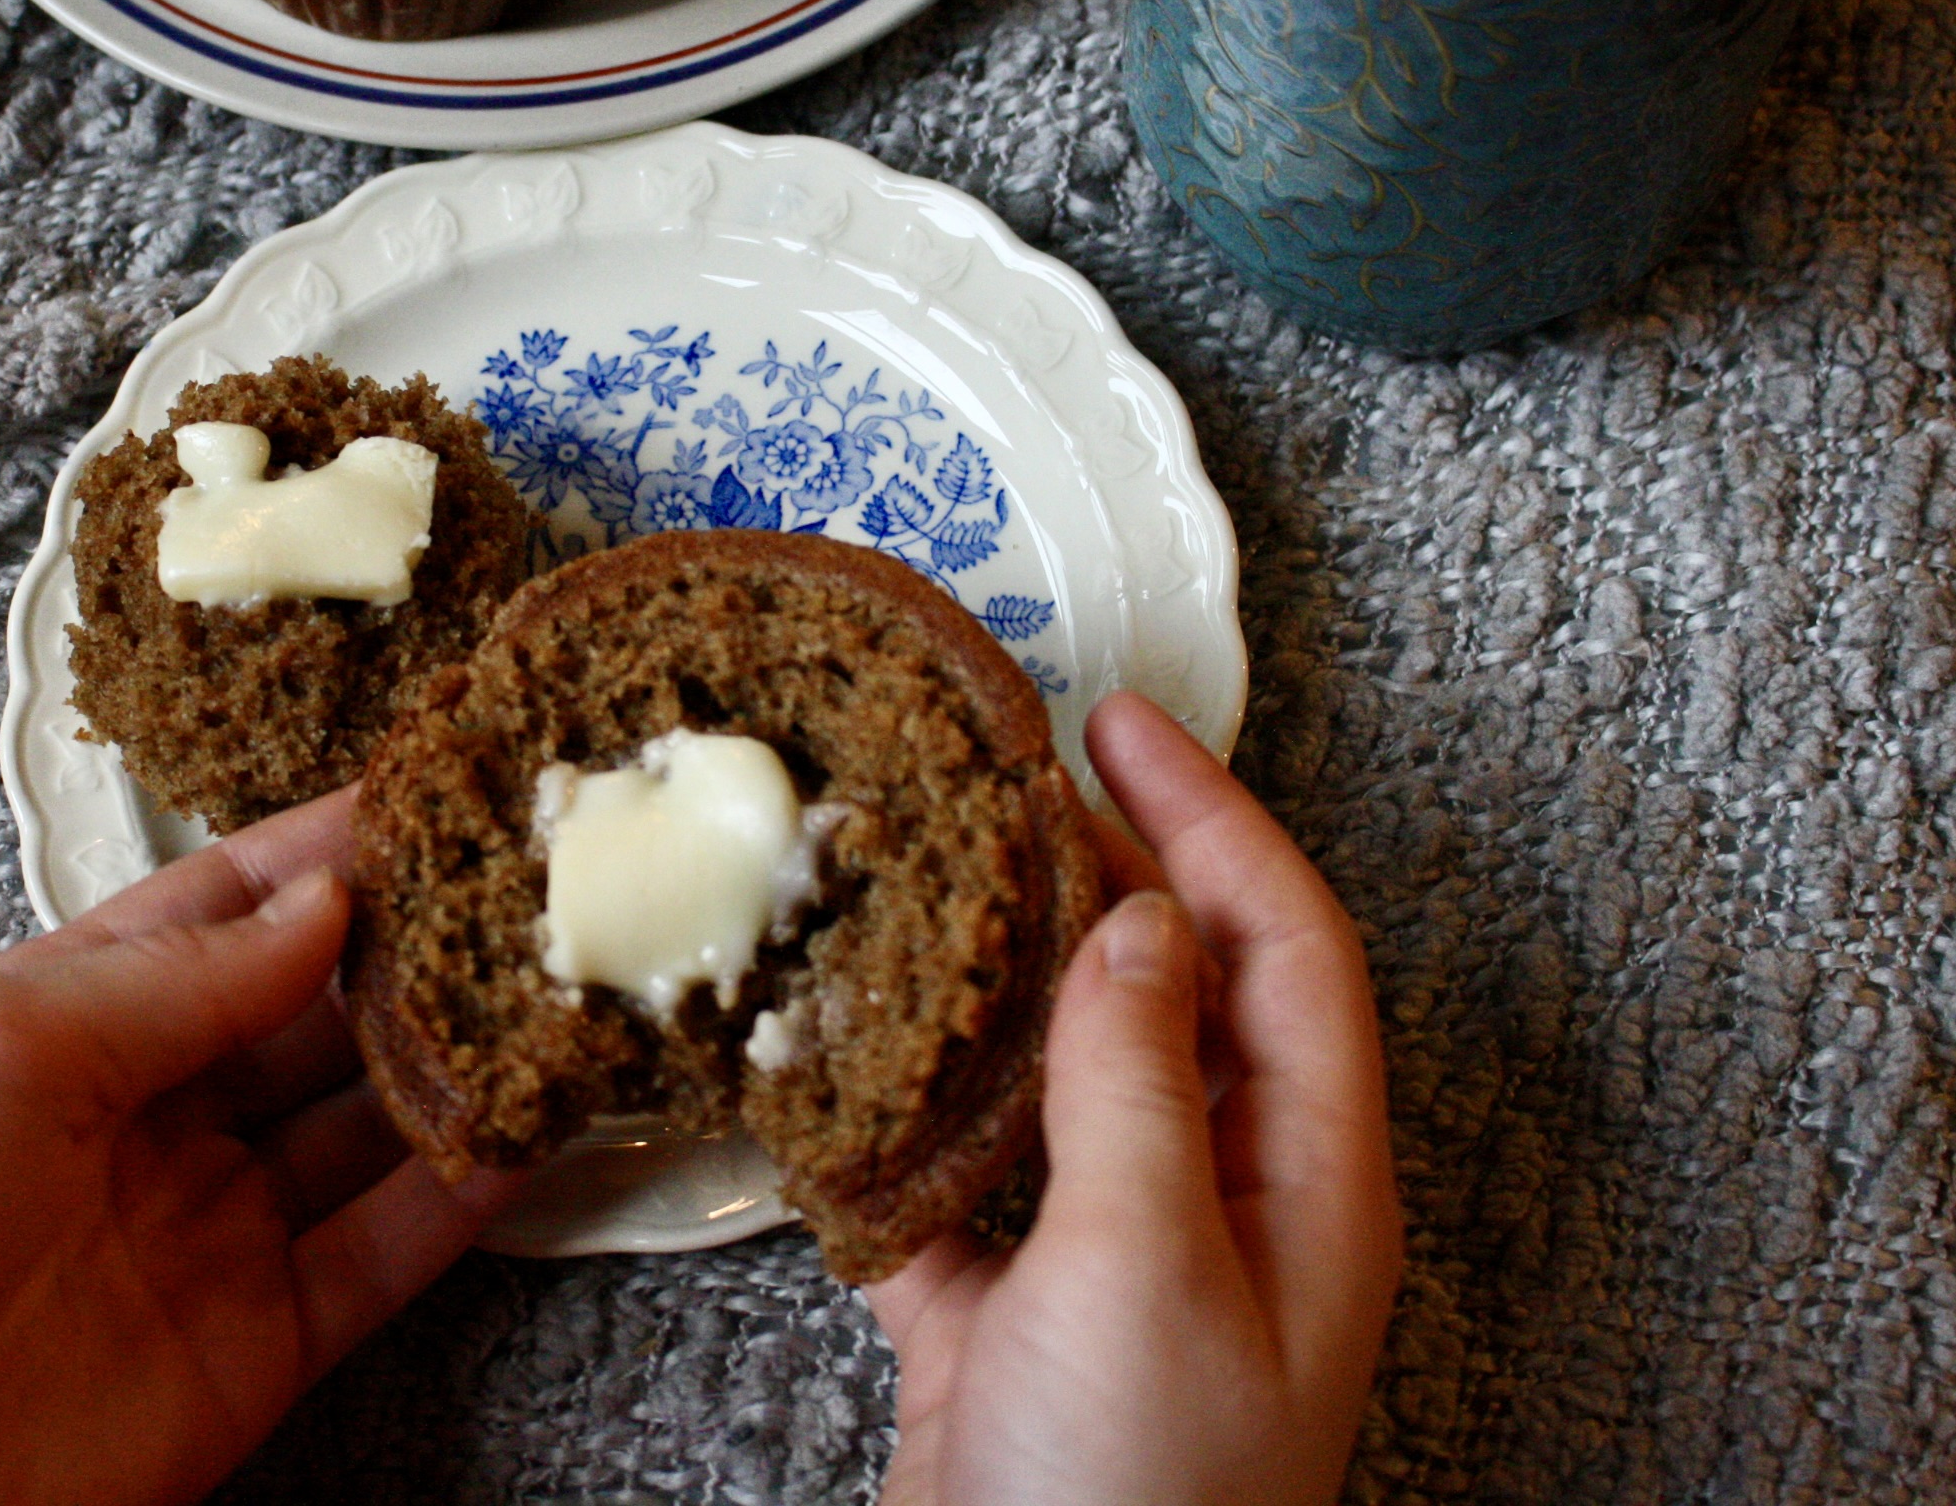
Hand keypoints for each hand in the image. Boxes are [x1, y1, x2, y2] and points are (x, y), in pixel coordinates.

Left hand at [0, 790, 515, 1505]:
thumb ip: (176, 976)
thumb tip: (328, 902)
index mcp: (67, 1022)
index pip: (229, 908)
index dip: (331, 849)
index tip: (440, 786)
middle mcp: (152, 1118)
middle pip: (317, 1012)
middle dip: (420, 947)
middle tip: (534, 884)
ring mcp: (208, 1232)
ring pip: (370, 1125)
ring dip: (459, 1059)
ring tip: (563, 988)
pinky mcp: (253, 1348)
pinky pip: (383, 1256)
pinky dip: (463, 1195)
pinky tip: (533, 1127)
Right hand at [869, 693, 1401, 1505]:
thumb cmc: (1136, 1503)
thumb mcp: (1147, 1266)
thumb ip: (1139, 1082)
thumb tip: (1137, 921)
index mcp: (1306, 1186)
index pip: (1285, 950)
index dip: (1213, 820)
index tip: (1120, 722)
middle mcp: (1225, 1210)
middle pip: (1183, 994)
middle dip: (1108, 873)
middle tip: (1007, 772)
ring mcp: (1113, 1266)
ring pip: (1070, 1074)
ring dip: (1002, 979)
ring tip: (924, 882)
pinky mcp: (1008, 1326)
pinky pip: (964, 1180)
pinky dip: (910, 1115)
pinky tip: (842, 1064)